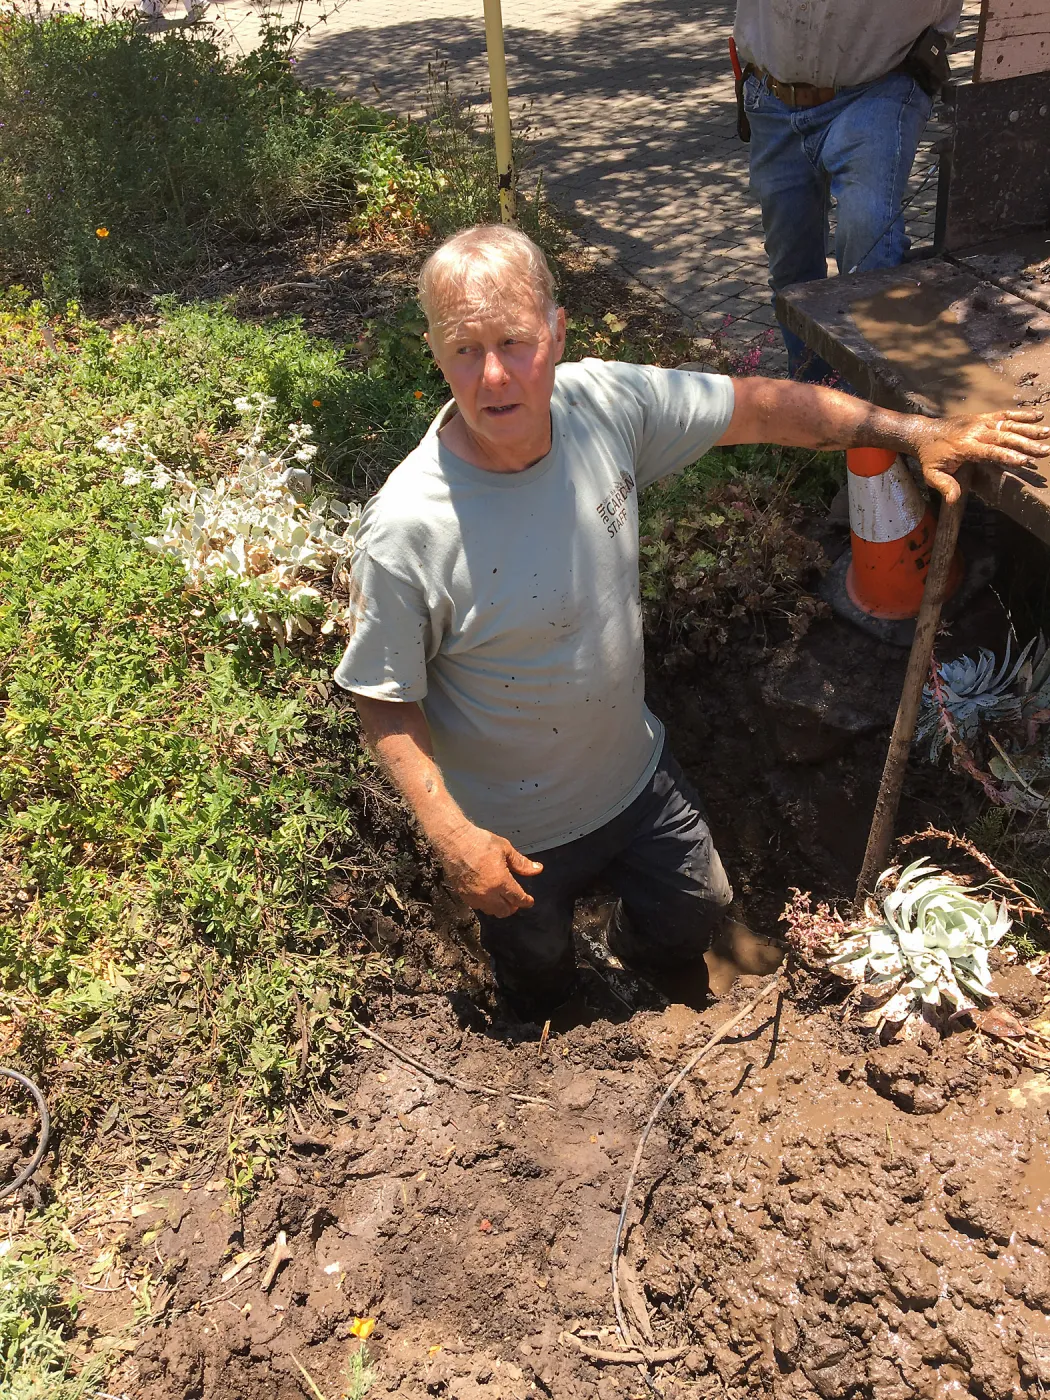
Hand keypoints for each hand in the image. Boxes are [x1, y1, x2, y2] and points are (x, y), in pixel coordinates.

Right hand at [436, 823, 542, 916]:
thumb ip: (522, 863)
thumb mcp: (505, 849)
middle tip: (516, 901)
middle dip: (513, 907)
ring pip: (491, 911)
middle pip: (505, 911)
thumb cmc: (479, 842)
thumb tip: (537, 869)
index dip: (526, 901)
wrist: (454, 841)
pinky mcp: (463, 895)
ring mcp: (474, 896)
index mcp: (501, 882)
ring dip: (499, 908)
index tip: (529, 901)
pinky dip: (486, 905)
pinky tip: (488, 896)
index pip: (518, 899)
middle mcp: (487, 893)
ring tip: (503, 899)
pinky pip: (478, 907)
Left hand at [911, 409, 1049, 503]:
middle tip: (1045, 451)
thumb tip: (953, 499)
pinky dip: (1021, 414)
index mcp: (965, 446)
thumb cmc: (930, 457)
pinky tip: (1038, 415)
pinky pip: (1005, 415)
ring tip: (1048, 433)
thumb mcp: (931, 474)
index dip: (1007, 456)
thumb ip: (944, 485)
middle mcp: (975, 431)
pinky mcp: (983, 418)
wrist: (923, 433)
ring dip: (1029, 428)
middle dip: (1026, 444)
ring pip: (1008, 424)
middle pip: (1004, 437)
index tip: (1024, 461)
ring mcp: (980, 422)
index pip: (990, 451)